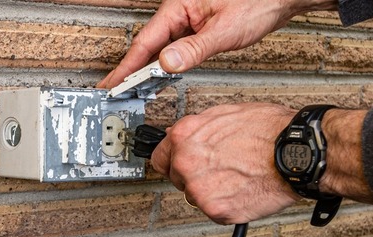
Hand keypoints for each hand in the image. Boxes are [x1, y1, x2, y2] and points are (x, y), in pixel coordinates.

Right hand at [98, 0, 325, 87]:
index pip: (145, 43)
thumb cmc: (260, 2)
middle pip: (147, 46)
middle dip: (130, 70)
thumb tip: (167, 63)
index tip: (112, 84)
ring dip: (146, 69)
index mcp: (178, 7)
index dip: (127, 67)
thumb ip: (194, 49)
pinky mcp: (196, 27)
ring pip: (159, 47)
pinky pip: (172, 47)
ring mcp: (187, 19)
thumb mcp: (225, 31)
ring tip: (131, 88)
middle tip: (115, 91)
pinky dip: (163, 64)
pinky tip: (159, 75)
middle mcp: (179, 11)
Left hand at [152, 103, 300, 223]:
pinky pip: (213, 211)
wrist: (297, 153)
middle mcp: (186, 163)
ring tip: (236, 177)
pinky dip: (226, 206)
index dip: (173, 160)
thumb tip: (180, 134)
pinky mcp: (216, 210)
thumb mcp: (227, 113)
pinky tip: (242, 190)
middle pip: (177, 178)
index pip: (160, 157)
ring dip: (210, 191)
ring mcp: (199, 189)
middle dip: (194, 175)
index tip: (179, 164)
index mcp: (185, 136)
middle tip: (220, 169)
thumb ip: (198, 127)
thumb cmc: (270, 131)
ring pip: (195, 196)